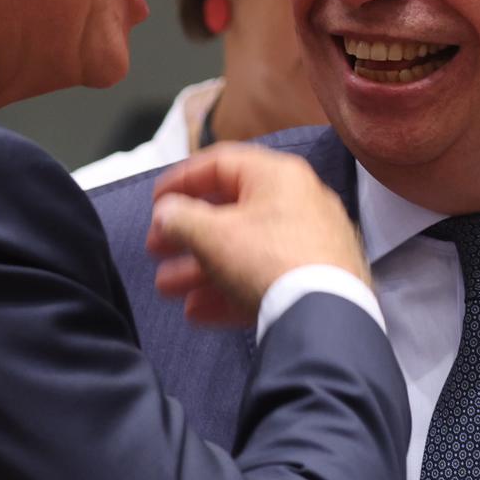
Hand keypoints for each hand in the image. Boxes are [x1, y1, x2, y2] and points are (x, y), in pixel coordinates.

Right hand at [148, 143, 368, 325]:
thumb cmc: (271, 261)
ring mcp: (310, 244)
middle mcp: (299, 204)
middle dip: (186, 236)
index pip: (220, 163)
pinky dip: (229, 291)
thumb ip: (180, 219)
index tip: (155, 201)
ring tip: (167, 289)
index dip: (182, 180)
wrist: (324, 315)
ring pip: (244, 251)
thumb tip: (165, 213)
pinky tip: (199, 313)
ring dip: (200, 269)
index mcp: (277, 177)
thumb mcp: (213, 235)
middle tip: (155, 250)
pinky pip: (264, 279)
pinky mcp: (314, 281)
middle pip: (230, 213)